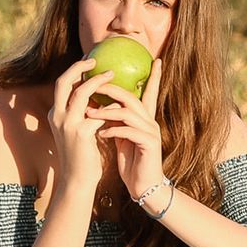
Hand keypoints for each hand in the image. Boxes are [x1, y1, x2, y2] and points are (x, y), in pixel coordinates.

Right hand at [48, 57, 115, 197]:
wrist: (77, 180)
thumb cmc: (81, 156)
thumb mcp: (77, 131)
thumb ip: (83, 113)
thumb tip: (97, 96)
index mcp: (55, 114)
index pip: (61, 85)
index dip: (74, 70)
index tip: (88, 60)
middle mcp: (57, 116)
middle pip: (63, 81)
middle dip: (79, 67)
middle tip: (95, 60)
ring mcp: (67, 124)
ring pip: (81, 92)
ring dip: (98, 81)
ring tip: (113, 75)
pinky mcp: (81, 133)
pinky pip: (98, 111)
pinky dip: (110, 105)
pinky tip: (120, 103)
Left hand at [87, 58, 165, 200]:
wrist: (143, 186)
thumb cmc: (131, 161)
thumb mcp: (120, 137)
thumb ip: (115, 121)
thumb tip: (98, 105)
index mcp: (144, 118)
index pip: (149, 92)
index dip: (154, 77)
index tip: (157, 60)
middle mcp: (150, 121)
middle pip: (131, 97)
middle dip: (110, 89)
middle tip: (92, 85)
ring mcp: (151, 132)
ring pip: (127, 112)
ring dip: (105, 112)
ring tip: (89, 114)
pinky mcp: (149, 144)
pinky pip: (128, 131)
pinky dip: (113, 131)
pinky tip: (102, 135)